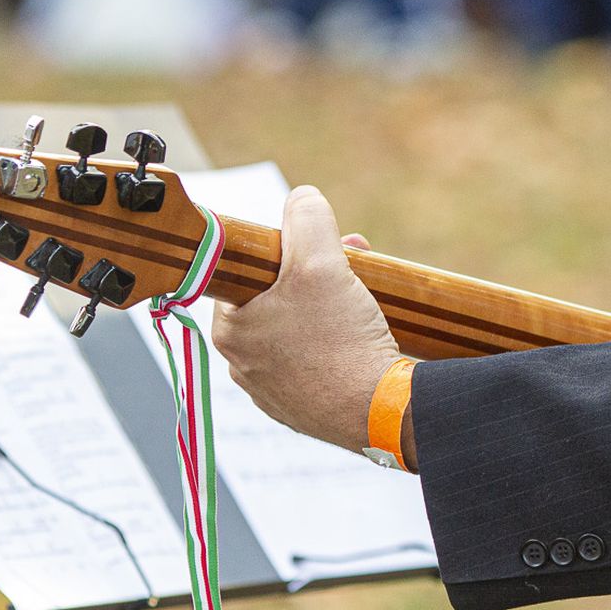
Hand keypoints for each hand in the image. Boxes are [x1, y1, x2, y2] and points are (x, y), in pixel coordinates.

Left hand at [217, 187, 402, 455]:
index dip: (290, 253)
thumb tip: (301, 197)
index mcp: (230, 329)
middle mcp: (242, 365)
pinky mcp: (302, 410)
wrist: (379, 412)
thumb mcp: (322, 262)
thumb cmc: (342, 339)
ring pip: (298, 332)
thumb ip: (307, 219)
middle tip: (353, 270)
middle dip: (317, 278)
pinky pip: (315, 364)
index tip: (322, 252)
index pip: (251, 272)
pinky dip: (338, 348)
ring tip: (365, 307)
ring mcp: (271, 392)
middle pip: (278, 300)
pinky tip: (362, 343)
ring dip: (329, 312)